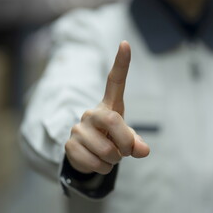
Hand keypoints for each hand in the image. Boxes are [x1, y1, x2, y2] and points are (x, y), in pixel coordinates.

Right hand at [65, 41, 149, 174]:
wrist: (87, 154)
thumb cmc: (111, 140)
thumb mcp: (126, 140)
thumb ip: (135, 142)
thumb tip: (143, 150)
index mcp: (109, 107)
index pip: (115, 82)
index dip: (121, 64)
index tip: (125, 44)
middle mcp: (91, 113)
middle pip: (113, 121)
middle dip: (126, 142)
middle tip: (126, 151)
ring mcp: (78, 128)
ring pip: (106, 149)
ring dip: (114, 160)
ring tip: (109, 156)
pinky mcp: (69, 145)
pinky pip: (94, 162)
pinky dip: (103, 168)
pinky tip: (98, 162)